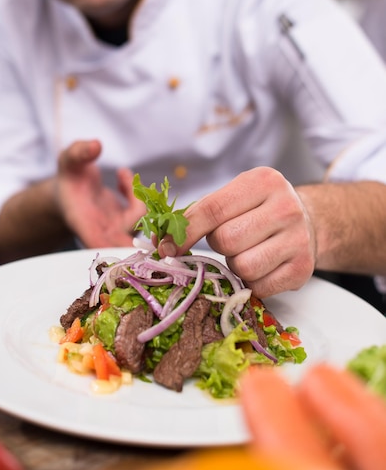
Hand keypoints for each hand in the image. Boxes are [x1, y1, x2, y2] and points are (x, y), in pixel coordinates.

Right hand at [56, 139, 145, 247]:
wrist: (70, 188)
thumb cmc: (67, 175)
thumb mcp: (68, 159)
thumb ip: (79, 152)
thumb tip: (96, 145)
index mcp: (82, 221)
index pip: (97, 241)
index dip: (114, 246)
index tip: (130, 239)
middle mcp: (100, 229)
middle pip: (125, 242)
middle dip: (139, 230)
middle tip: (140, 196)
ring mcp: (115, 227)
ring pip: (139, 224)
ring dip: (140, 199)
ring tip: (123, 175)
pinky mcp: (126, 221)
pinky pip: (142, 213)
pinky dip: (139, 195)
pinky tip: (124, 176)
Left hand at [158, 167, 315, 296]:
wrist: (308, 220)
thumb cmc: (258, 208)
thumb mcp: (234, 195)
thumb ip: (199, 213)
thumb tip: (160, 241)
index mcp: (263, 182)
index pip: (212, 210)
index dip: (183, 232)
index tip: (166, 247)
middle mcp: (285, 207)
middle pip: (226, 241)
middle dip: (217, 245)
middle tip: (228, 239)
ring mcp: (298, 239)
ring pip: (243, 266)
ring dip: (234, 264)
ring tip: (246, 251)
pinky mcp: (303, 269)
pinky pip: (259, 287)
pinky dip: (251, 282)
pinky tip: (260, 265)